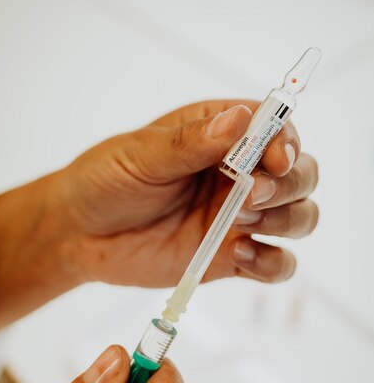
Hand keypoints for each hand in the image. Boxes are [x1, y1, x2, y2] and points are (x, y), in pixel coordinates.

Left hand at [61, 100, 317, 286]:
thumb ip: (191, 142)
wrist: (80, 234)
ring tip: (240, 224)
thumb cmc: (106, 181)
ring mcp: (239, 218)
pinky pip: (277, 264)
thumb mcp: (142, 154)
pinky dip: (275, 263)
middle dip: (289, 184)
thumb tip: (240, 118)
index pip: (277, 129)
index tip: (275, 159)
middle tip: (252, 195)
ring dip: (287, 220)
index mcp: (222, 135)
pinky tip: (241, 255)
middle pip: (301, 174)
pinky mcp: (232, 257)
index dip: (286, 142)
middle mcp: (240, 175)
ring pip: (300, 216)